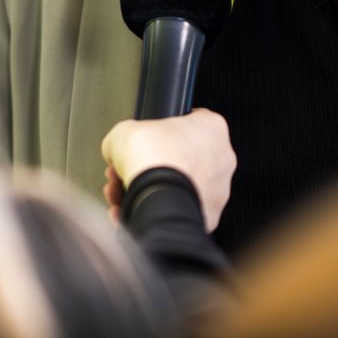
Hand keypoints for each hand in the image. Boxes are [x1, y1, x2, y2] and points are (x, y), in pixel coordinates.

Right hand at [100, 109, 235, 233]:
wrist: (159, 199)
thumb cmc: (154, 160)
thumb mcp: (124, 131)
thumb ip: (125, 136)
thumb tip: (116, 149)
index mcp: (211, 128)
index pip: (188, 121)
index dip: (157, 130)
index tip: (143, 139)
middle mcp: (221, 158)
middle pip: (178, 158)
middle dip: (148, 165)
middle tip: (127, 169)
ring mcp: (216, 190)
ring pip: (177, 186)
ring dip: (148, 189)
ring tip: (122, 192)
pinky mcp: (207, 216)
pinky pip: (177, 210)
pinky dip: (155, 209)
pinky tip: (130, 211)